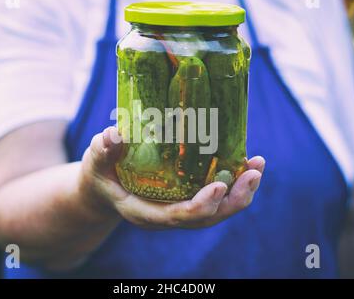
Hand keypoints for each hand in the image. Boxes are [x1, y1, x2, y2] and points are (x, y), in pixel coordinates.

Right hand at [78, 126, 264, 228]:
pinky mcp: (187, 197)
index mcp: (144, 212)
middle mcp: (166, 216)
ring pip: (216, 210)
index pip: (176, 217)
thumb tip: (113, 134)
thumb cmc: (101, 173)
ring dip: (240, 192)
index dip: (200, 206)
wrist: (105, 186)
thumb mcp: (95, 162)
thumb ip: (102, 151)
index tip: (220, 186)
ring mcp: (179, 208)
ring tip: (258, 166)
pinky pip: (215, 197)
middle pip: (206, 218)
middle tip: (253, 174)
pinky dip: (234, 183)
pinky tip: (246, 162)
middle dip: (232, 200)